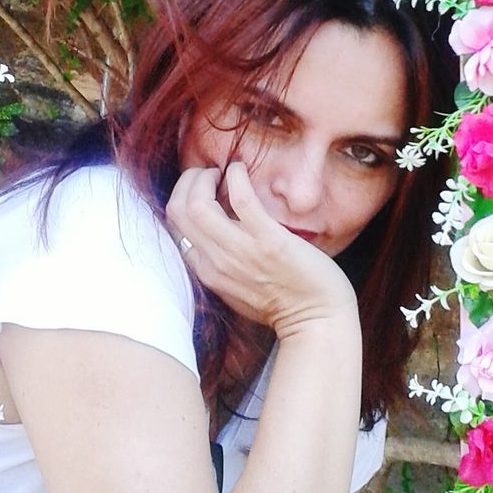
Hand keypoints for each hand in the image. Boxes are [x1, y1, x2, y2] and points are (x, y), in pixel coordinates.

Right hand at [166, 162, 356, 335]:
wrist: (317, 322)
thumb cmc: (284, 303)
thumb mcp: (237, 288)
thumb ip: (221, 264)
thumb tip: (217, 233)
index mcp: (207, 272)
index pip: (175, 227)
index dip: (183, 198)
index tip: (203, 189)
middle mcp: (215, 262)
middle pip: (177, 210)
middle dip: (188, 181)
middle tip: (209, 174)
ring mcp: (240, 251)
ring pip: (196, 204)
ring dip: (204, 177)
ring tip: (222, 172)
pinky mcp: (268, 241)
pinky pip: (241, 198)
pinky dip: (236, 176)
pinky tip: (241, 169)